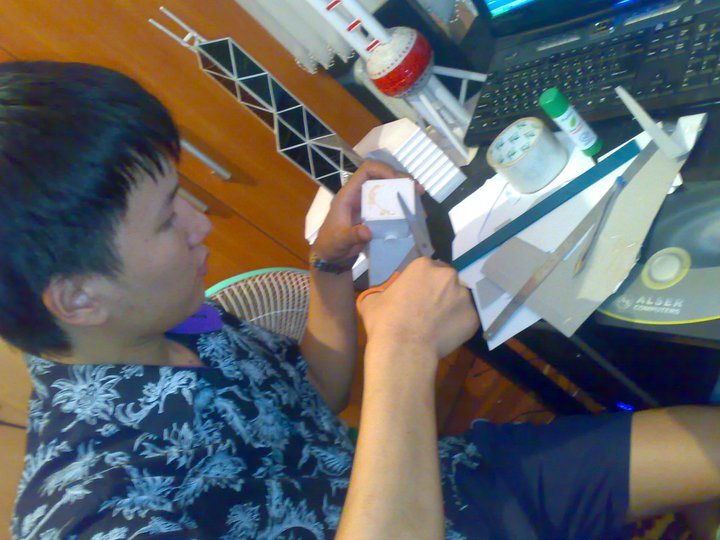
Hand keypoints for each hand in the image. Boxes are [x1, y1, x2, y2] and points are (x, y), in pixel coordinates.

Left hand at [312, 160, 418, 262]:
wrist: (331, 255)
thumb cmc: (331, 243)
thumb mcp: (339, 240)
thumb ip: (352, 235)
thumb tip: (368, 232)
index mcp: (349, 194)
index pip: (366, 171)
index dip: (382, 170)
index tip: (396, 180)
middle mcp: (361, 194)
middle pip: (382, 176)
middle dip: (401, 179)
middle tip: (417, 189)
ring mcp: (369, 203)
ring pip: (389, 188)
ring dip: (405, 191)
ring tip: (419, 199)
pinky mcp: (375, 214)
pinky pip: (391, 204)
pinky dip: (403, 205)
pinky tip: (415, 212)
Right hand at [358, 257, 479, 359]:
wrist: (403, 349)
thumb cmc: (385, 321)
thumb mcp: (373, 300)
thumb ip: (385, 292)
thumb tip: (383, 297)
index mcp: (423, 266)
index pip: (427, 268)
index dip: (422, 282)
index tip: (417, 294)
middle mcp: (447, 276)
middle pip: (446, 280)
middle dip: (439, 291)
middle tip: (428, 309)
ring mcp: (463, 296)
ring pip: (458, 298)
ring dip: (450, 307)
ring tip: (437, 324)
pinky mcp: (473, 317)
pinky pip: (465, 319)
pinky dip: (458, 325)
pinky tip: (444, 335)